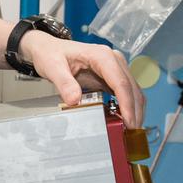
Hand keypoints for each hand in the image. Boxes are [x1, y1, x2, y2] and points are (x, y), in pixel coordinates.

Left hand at [20, 32, 144, 127]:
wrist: (48, 49)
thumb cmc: (51, 54)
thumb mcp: (52, 67)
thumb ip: (64, 83)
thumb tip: (75, 100)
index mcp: (102, 56)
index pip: (120, 82)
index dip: (127, 103)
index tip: (128, 122)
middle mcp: (113, 60)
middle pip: (131, 88)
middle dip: (134, 112)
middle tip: (131, 133)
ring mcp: (115, 67)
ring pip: (133, 91)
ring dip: (134, 111)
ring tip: (130, 131)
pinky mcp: (112, 76)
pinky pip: (125, 93)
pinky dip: (128, 107)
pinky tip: (123, 120)